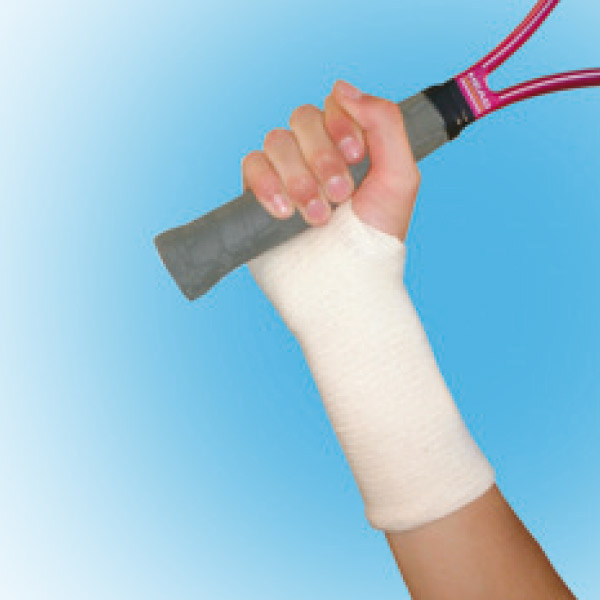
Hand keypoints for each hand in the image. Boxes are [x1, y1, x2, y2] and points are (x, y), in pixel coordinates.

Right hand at [241, 80, 420, 240]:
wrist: (345, 284)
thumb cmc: (375, 238)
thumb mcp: (399, 178)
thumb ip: (384, 123)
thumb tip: (342, 87)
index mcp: (348, 147)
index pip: (333, 105)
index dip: (340, 123)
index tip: (356, 157)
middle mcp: (315, 155)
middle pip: (302, 119)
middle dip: (322, 157)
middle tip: (340, 196)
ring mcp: (286, 174)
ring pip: (276, 142)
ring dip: (298, 177)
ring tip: (317, 217)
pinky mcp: (259, 195)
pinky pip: (251, 166)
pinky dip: (267, 184)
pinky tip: (284, 212)